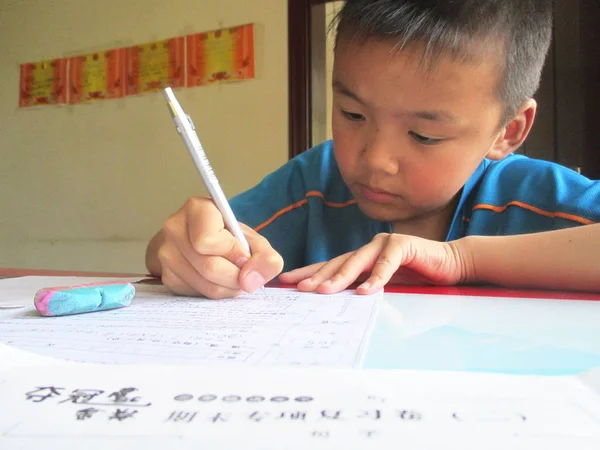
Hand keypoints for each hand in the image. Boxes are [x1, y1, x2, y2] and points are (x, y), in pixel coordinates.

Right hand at [156, 197, 283, 298]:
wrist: (199, 241)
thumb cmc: (227, 236)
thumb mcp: (251, 239)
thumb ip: (264, 256)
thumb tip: (251, 281)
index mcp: (196, 209)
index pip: (207, 240)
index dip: (232, 253)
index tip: (244, 256)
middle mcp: (174, 228)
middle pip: (209, 266)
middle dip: (235, 276)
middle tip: (244, 273)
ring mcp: (165, 254)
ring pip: (205, 285)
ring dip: (228, 288)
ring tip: (233, 276)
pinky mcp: (166, 276)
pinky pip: (197, 295)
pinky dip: (215, 293)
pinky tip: (218, 281)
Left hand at [279, 233, 467, 294]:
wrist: (450, 265)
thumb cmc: (418, 278)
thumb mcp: (386, 289)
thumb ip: (365, 292)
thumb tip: (340, 309)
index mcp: (361, 259)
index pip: (330, 267)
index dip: (309, 273)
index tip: (287, 283)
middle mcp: (369, 249)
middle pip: (337, 263)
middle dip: (317, 277)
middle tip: (299, 289)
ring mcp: (384, 244)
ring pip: (357, 261)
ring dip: (340, 277)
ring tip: (324, 292)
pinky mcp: (403, 245)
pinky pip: (386, 264)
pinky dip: (376, 278)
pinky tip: (365, 292)